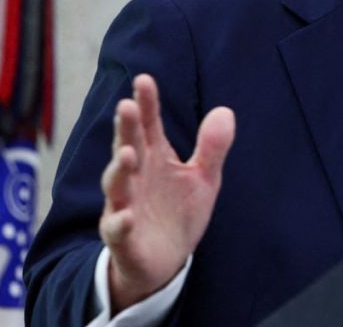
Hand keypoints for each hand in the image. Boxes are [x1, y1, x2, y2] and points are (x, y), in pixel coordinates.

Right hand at [99, 74, 234, 313]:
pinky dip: (119, 222)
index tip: (144, 80)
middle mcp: (135, 177)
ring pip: (117, 185)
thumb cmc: (178, 212)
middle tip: (126, 106)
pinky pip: (117, 229)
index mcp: (154, 158)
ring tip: (127, 154)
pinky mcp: (122, 237)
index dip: (146, 104)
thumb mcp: (203, 178)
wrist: (165, 261)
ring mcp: (124, 206)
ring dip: (119, 169)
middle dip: (126, 129)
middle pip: (128, 147)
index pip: (148, 126)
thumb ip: (211, 147)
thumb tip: (226, 111)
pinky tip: (125, 216)